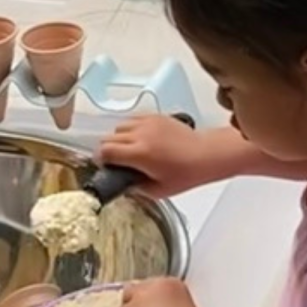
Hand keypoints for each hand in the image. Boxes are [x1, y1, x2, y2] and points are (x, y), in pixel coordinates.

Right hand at [96, 115, 215, 197]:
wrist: (206, 155)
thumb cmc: (187, 173)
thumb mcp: (158, 190)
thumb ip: (136, 187)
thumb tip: (123, 183)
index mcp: (139, 154)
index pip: (105, 151)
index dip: (100, 160)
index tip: (104, 165)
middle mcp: (140, 135)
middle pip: (107, 138)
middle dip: (107, 150)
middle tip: (116, 160)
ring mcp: (147, 123)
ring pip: (118, 127)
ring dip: (118, 138)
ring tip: (129, 148)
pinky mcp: (154, 116)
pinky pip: (131, 119)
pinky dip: (130, 128)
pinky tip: (139, 138)